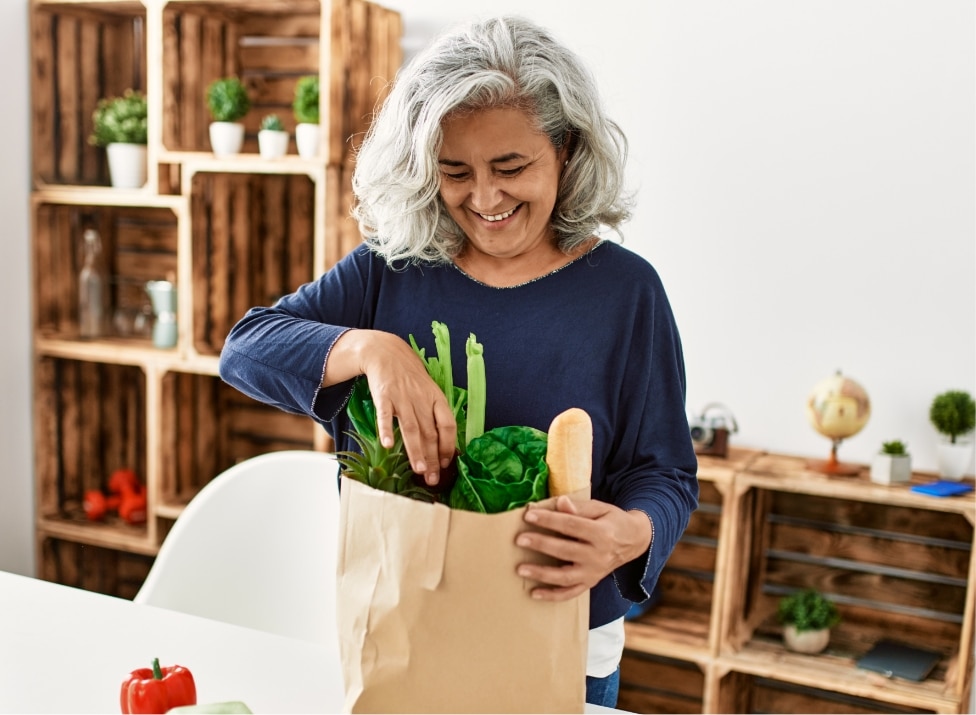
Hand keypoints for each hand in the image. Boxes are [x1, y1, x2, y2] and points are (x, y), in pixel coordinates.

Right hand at [327, 329, 456, 484]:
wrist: (386, 353)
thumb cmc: (410, 377)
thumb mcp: (428, 391)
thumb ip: (434, 414)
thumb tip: (442, 444)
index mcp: (436, 398)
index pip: (448, 425)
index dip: (449, 445)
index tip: (447, 464)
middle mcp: (422, 399)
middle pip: (430, 433)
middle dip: (433, 458)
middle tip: (433, 479)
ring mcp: (403, 398)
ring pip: (411, 429)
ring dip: (416, 451)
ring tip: (420, 470)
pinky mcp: (384, 396)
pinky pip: (385, 416)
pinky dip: (386, 429)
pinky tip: (387, 444)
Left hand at [515, 496, 651, 600]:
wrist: (634, 540)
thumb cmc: (611, 520)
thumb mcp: (600, 508)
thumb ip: (579, 507)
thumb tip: (559, 502)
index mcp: (601, 533)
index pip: (571, 525)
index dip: (549, 520)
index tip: (529, 515)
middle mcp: (598, 556)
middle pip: (566, 551)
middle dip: (542, 545)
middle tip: (520, 539)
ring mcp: (594, 573)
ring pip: (566, 577)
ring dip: (542, 574)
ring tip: (521, 569)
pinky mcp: (590, 583)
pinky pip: (570, 593)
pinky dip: (552, 596)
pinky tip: (534, 593)